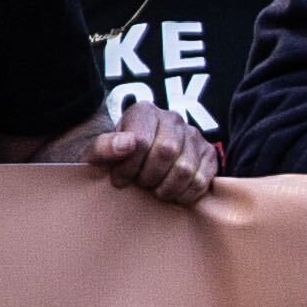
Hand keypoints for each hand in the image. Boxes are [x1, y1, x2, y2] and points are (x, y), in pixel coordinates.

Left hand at [83, 97, 217, 204]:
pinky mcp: (208, 155)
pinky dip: (185, 195)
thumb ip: (103, 147)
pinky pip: (201, 181)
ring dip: (166, 189)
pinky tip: (171, 194)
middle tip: (139, 185)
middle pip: (166, 153)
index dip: (128, 168)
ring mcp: (194, 136)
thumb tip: (127, 145)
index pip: (141, 142)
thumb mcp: (97, 154)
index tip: (119, 179)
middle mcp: (173, 118)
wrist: (134, 164)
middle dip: (148, 178)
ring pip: (185, 169)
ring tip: (154, 190)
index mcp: (144, 112)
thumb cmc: (115, 159)